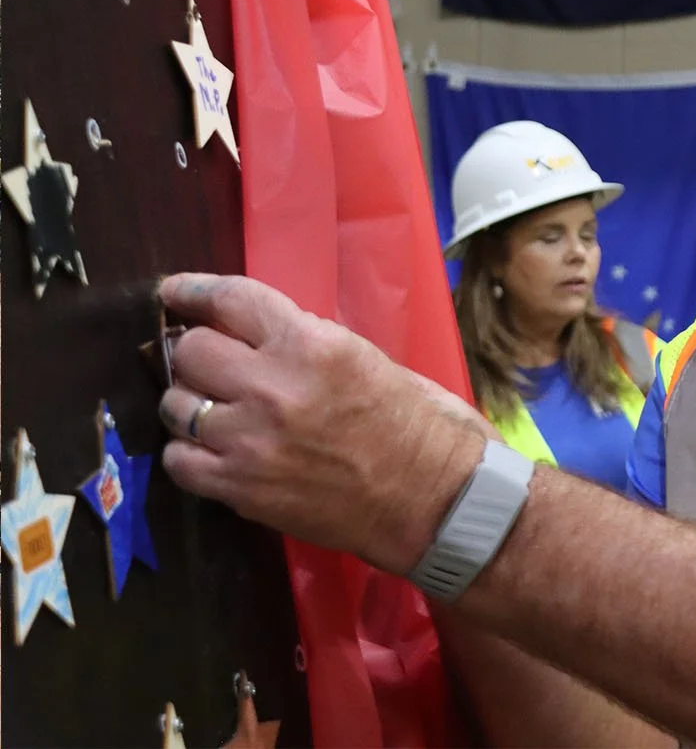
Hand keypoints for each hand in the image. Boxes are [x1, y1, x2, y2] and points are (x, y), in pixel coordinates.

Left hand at [156, 273, 488, 574]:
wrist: (431, 496)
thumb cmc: (415, 422)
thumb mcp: (366, 357)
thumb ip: (307, 341)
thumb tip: (256, 334)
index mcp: (312, 344)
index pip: (230, 300)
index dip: (192, 291)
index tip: (172, 292)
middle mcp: (272, 386)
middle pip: (191, 350)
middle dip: (197, 353)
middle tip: (211, 364)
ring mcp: (249, 440)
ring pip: (175, 404)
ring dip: (190, 403)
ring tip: (214, 411)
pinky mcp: (239, 487)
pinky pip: (178, 460)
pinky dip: (189, 451)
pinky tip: (212, 450)